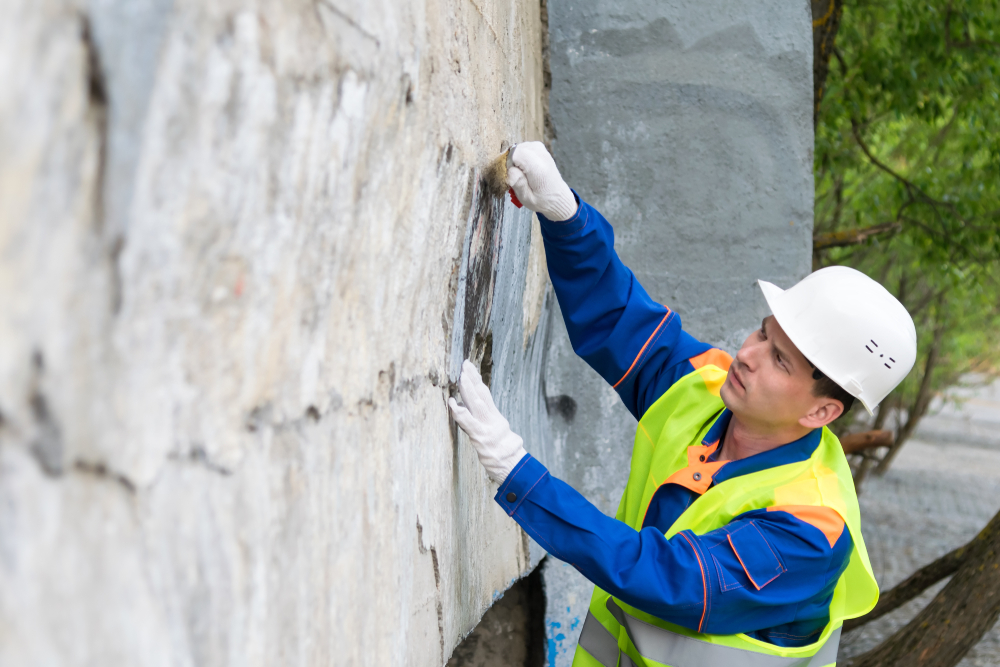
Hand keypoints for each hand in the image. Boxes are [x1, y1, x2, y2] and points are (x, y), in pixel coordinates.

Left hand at [448, 360, 526, 483]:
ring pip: (476, 405)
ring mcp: (486, 428)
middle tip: (465, 364)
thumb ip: (488, 424)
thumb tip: (470, 411)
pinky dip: (460, 412)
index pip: (485, 395)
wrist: (514, 468)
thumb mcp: (501, 437)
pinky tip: (453, 403)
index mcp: (496, 419)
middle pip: (481, 396)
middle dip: (472, 379)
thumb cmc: (505, 456)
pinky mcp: (481, 438)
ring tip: (461, 376)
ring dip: (468, 389)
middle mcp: (492, 421)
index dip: (477, 381)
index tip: (470, 368)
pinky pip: (469, 423)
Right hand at [507, 141, 577, 221]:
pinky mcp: (540, 149)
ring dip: (515, 159)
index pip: (515, 154)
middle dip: (510, 161)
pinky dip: (520, 156)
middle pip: (515, 149)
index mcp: (538, 168)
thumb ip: (517, 183)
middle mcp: (541, 156)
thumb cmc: (542, 200)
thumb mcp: (526, 199)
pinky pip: (523, 147)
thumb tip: (509, 169)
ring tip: (521, 173)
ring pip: (518, 147)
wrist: (557, 197)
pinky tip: (524, 167)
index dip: (507, 163)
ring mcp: (542, 150)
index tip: (509, 175)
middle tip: (515, 176)